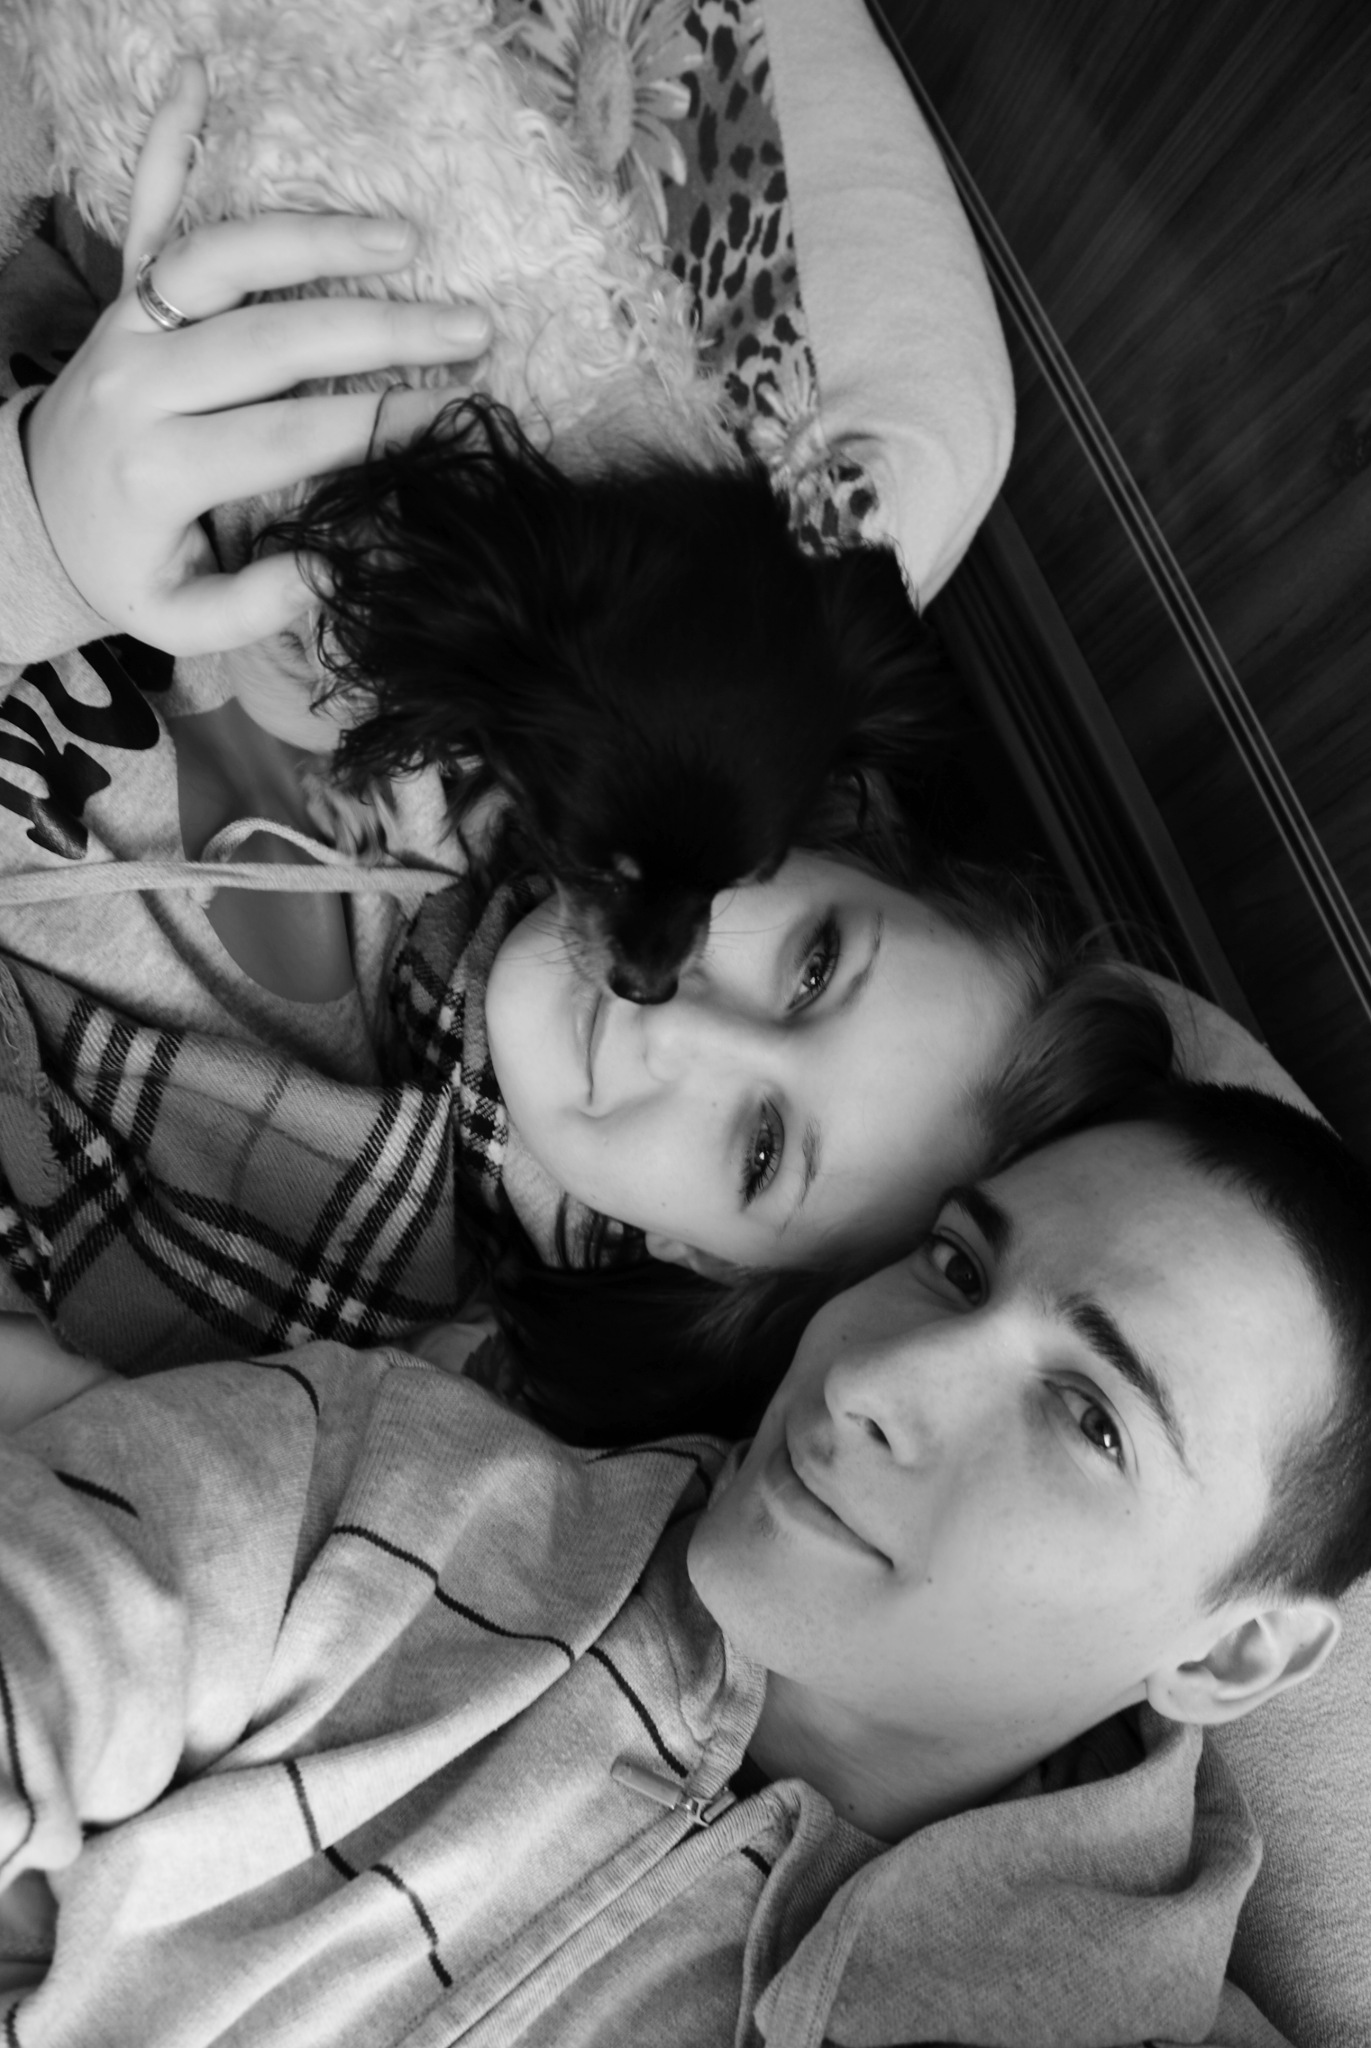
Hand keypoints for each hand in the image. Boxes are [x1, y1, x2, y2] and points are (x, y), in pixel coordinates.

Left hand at [23, 60, 490, 654]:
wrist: (33, 517)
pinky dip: (167, 143)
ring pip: (224, 261)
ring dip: (316, 239)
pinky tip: (198, 82)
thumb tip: (336, 560)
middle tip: (469, 328)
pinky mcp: (120, 292)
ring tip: (403, 238)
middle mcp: (141, 384)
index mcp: (160, 469)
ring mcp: (127, 326)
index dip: (382, 425)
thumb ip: (258, 604)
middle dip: (384, 332)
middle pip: (276, 339)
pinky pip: (142, 209)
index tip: (455, 416)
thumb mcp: (180, 618)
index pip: (293, 435)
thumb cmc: (127, 568)